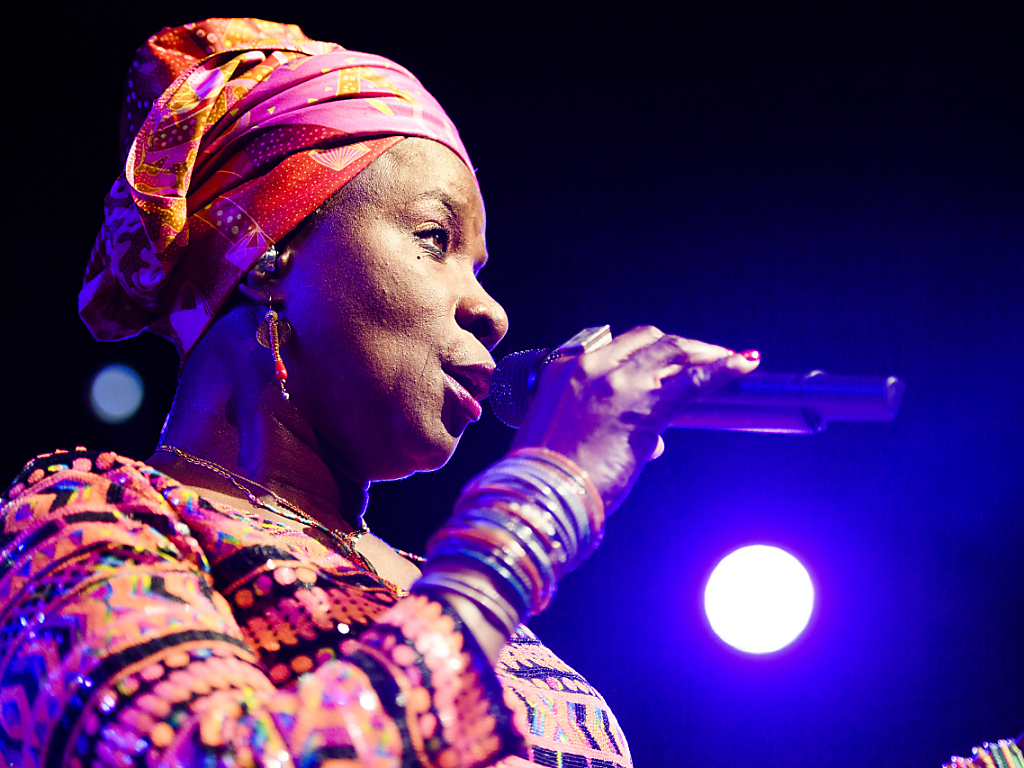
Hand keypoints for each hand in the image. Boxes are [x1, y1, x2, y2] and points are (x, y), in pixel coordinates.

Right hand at [511, 326, 759, 513]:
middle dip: (681, 347)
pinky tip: (743, 364)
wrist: (538, 497)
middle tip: (706, 359)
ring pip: (673, 351)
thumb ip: (603, 430)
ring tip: (731, 361)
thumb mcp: (563, 441)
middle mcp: (590, 367)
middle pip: (648, 340)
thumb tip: (652, 442)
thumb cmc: (545, 480)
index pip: (617, 346)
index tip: (670, 361)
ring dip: (706, 353)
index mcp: (562, 371)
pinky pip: (693, 378)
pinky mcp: (643, 405)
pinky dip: (722, 368)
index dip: (650, 350)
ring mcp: (617, 382)